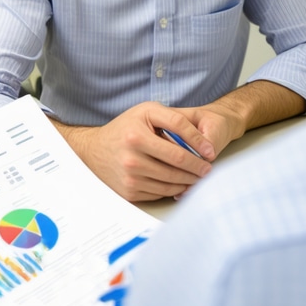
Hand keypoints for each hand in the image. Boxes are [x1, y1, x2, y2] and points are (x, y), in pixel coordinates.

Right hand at [52, 102, 214, 201]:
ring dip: (190, 180)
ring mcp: (130, 177)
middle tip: (209, 168)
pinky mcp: (130, 192)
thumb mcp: (147, 112)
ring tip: (199, 176)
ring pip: (172, 181)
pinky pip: (161, 192)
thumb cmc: (127, 127)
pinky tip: (183, 183)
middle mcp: (132, 158)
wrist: (94, 151)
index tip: (211, 152)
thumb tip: (202, 140)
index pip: (179, 139)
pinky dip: (176, 189)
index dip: (199, 145)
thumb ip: (175, 118)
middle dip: (198, 167)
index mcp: (137, 136)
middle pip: (177, 164)